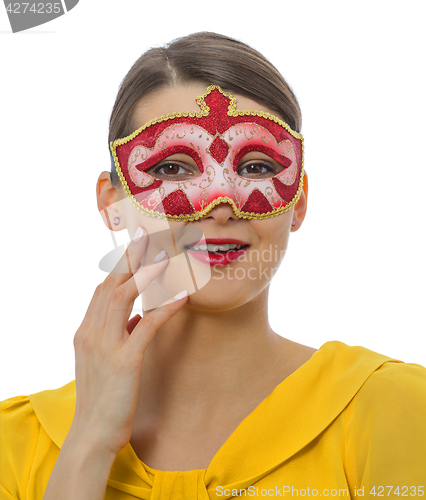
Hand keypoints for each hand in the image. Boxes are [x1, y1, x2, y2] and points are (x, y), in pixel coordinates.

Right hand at [69, 227, 187, 456]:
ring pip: (123, 297)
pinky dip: (164, 308)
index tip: (136, 247)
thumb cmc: (103, 397)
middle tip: (147, 235)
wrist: (92, 434)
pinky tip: (182, 296)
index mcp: (87, 330)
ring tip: (165, 255)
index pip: (103, 288)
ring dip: (144, 274)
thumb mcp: (105, 360)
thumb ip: (117, 335)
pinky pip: (145, 326)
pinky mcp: (123, 361)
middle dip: (130, 258)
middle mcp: (92, 332)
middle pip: (111, 284)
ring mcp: (105, 345)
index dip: (120, 266)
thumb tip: (136, 316)